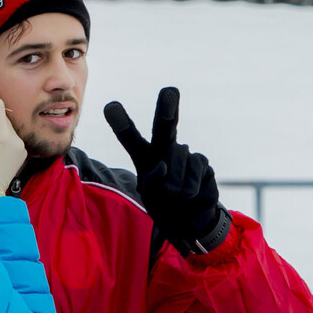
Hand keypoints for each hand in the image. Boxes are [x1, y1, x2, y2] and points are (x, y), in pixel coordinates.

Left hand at [103, 87, 229, 256]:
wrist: (189, 221)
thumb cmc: (164, 207)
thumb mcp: (150, 199)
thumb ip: (150, 183)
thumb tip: (162, 165)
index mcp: (144, 156)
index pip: (130, 137)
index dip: (122, 123)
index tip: (111, 106)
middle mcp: (164, 149)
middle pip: (165, 125)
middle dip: (167, 108)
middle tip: (170, 91)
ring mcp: (185, 154)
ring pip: (178, 162)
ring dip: (174, 185)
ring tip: (174, 198)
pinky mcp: (202, 163)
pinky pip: (194, 171)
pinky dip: (189, 188)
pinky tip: (190, 196)